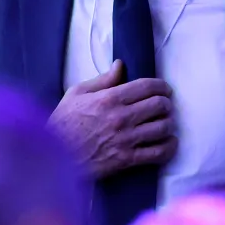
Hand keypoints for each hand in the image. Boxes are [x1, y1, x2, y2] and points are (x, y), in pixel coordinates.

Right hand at [48, 60, 176, 177]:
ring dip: (168, 123)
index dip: (162, 86)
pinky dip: (169, 147)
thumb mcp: (77, 93)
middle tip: (165, 105)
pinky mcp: (127, 159)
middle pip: (160, 105)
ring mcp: (126, 139)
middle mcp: (122, 117)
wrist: (54, 156)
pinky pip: (158, 153)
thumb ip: (102, 80)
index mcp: (110, 98)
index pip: (148, 86)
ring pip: (162, 128)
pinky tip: (169, 142)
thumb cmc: (63, 122)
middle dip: (167, 103)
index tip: (165, 88)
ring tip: (166, 122)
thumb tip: (120, 65)